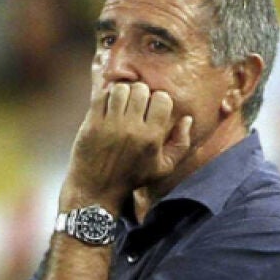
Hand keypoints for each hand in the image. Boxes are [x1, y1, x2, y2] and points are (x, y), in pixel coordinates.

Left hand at [65, 83, 192, 210]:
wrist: (97, 189)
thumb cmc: (132, 178)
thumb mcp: (163, 167)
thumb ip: (180, 143)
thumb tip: (187, 119)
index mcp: (152, 137)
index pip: (162, 99)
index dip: (158, 99)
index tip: (151, 107)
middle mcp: (132, 129)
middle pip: (141, 89)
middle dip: (139, 93)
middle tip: (134, 104)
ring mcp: (110, 125)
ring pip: (121, 89)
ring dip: (122, 93)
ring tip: (121, 103)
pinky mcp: (92, 124)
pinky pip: (101, 96)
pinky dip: (105, 96)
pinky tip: (107, 105)